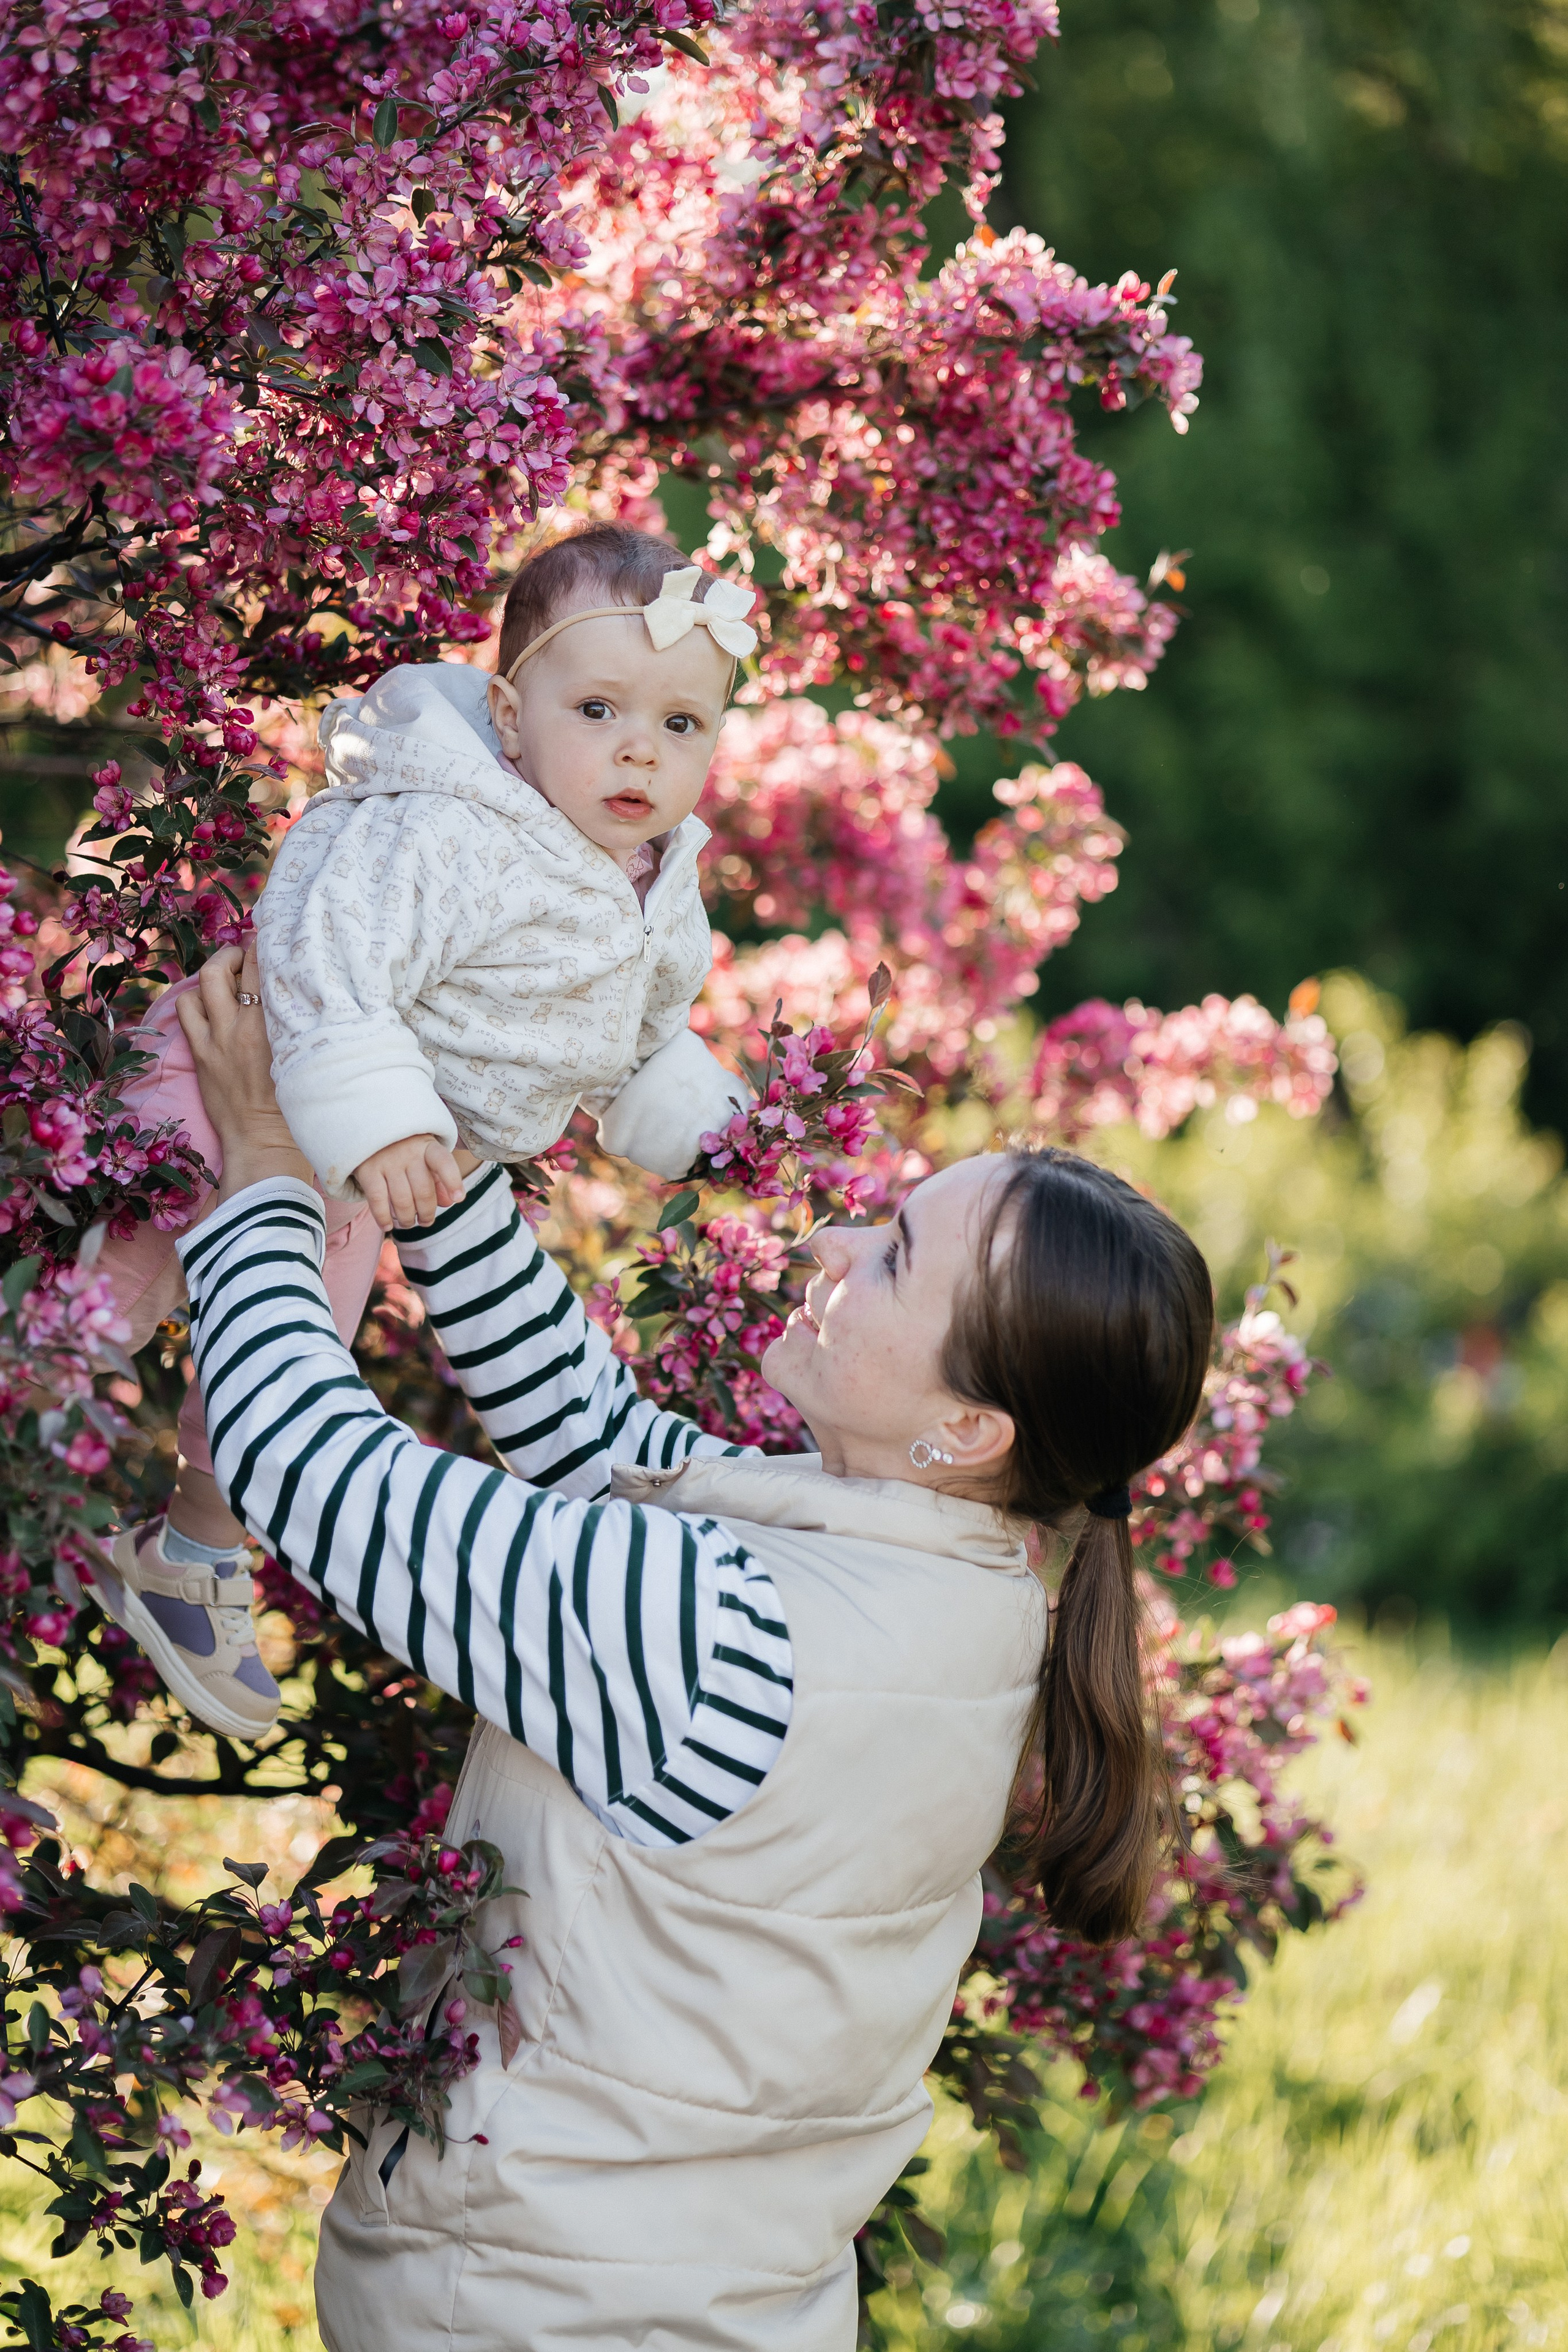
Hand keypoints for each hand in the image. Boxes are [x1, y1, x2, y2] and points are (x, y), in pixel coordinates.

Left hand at [176, 944, 312, 1203]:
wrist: (263, 1146)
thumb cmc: (297, 1109)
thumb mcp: (308, 1059)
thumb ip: (301, 1027)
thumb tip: (302, 998)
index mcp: (273, 1027)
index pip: (265, 969)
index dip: (266, 948)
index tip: (273, 941)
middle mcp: (240, 1026)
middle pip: (226, 967)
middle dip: (235, 953)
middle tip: (247, 956)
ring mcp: (215, 1039)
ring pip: (203, 983)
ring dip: (213, 973)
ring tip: (227, 977)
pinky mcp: (199, 1054)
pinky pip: (187, 1011)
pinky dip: (196, 999)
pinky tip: (209, 1005)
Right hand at [352, 1133, 464, 1228]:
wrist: (371, 1131)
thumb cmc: (406, 1150)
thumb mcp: (426, 1158)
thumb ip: (439, 1179)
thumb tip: (449, 1202)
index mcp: (427, 1147)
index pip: (443, 1163)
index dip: (452, 1181)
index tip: (459, 1198)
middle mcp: (408, 1152)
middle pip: (423, 1191)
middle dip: (426, 1213)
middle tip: (425, 1221)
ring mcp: (387, 1160)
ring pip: (401, 1200)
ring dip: (407, 1219)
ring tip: (408, 1222)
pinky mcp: (367, 1169)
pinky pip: (377, 1201)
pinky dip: (383, 1218)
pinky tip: (387, 1225)